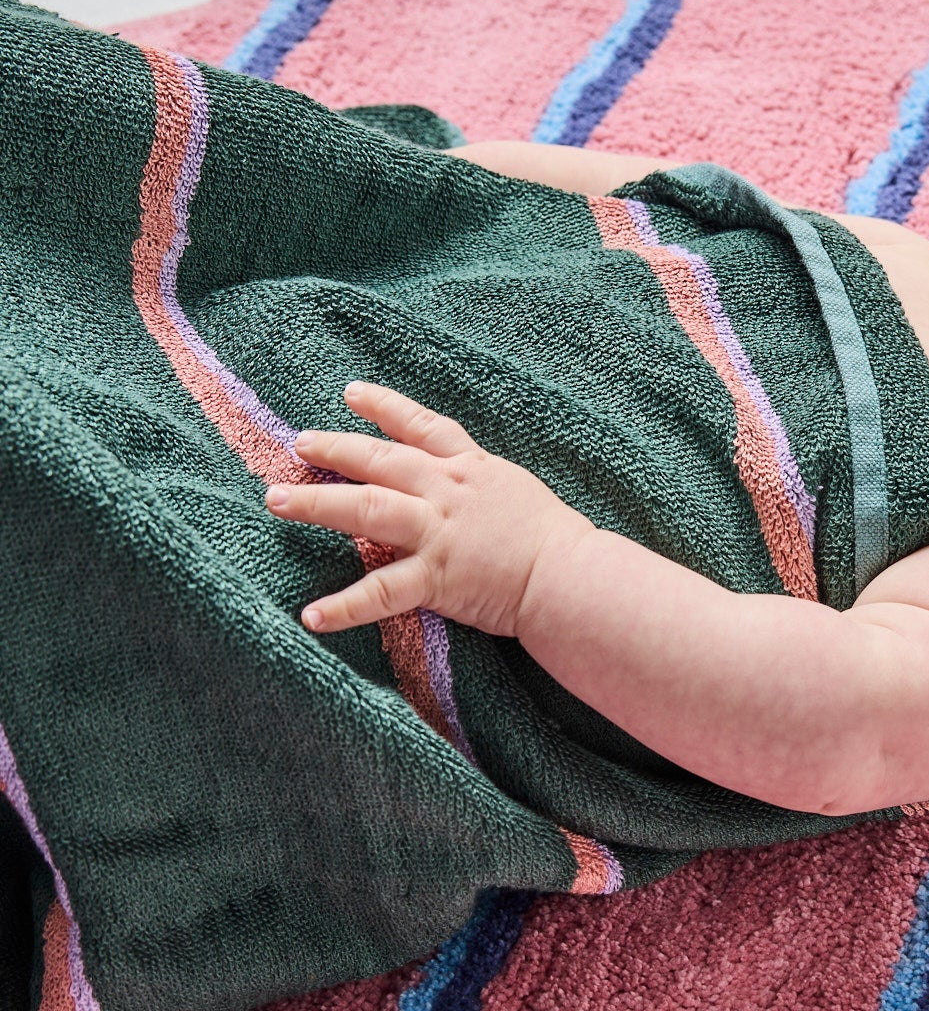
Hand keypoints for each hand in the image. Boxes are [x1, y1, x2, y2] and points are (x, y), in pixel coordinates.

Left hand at [265, 381, 587, 639]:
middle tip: (298, 443)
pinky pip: (381, 592)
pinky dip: (345, 606)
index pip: (422, 428)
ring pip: (365, 508)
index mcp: (471, 470)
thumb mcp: (518, 494)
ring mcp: (438, 532)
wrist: (572, 576)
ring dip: (315, 504)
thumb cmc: (558, 542)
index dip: (385, 409)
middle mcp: (447, 492)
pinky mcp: (436, 577)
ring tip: (274, 501)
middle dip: (335, 448)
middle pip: (380, 460)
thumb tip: (465, 490)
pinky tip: (311, 616)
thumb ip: (483, 488)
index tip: (351, 393)